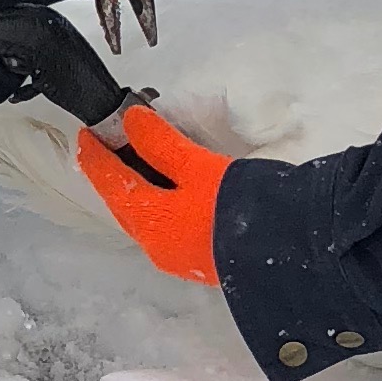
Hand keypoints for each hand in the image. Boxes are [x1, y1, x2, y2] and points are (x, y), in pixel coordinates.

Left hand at [75, 103, 229, 283]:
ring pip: (147, 217)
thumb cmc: (241, 205)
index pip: (111, 184)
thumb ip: (162, 144)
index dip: (96, 157)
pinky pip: (168, 225)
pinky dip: (161, 202)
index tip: (86, 133)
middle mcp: (158, 247)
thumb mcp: (198, 166)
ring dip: (139, 188)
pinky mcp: (203, 257)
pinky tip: (171, 188)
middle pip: (125, 204)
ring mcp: (180, 257)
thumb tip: (130, 122)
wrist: (294, 249)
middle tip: (109, 144)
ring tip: (140, 160)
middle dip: (114, 174)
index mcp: (150, 225)